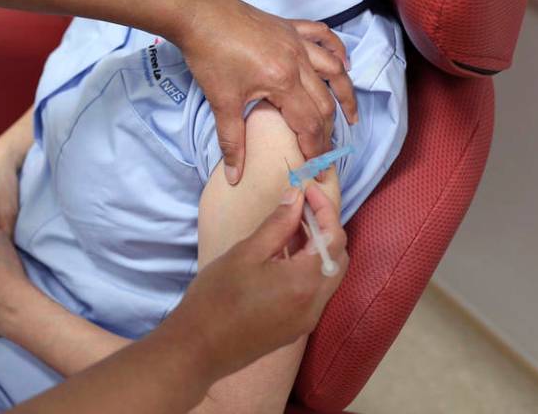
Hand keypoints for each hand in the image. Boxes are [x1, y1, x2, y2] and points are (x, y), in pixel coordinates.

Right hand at [167, 184, 347, 383]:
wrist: (199, 347)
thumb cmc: (217, 296)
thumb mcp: (246, 253)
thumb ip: (277, 224)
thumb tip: (297, 197)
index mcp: (305, 282)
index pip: (334, 238)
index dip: (325, 209)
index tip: (306, 190)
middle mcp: (315, 304)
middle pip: (338, 258)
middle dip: (325, 228)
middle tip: (300, 207)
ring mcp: (308, 319)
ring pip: (329, 276)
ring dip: (318, 248)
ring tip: (290, 228)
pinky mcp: (296, 328)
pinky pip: (315, 292)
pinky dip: (308, 269)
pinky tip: (283, 257)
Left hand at [178, 0, 357, 184]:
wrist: (197, 14)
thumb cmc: (208, 56)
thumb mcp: (220, 101)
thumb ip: (232, 141)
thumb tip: (235, 176)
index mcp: (283, 82)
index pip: (310, 122)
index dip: (316, 147)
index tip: (318, 166)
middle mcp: (297, 60)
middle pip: (325, 100)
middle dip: (328, 128)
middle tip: (327, 149)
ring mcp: (295, 40)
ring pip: (333, 68)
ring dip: (344, 92)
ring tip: (350, 114)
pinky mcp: (288, 26)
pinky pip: (322, 36)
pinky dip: (336, 50)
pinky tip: (342, 62)